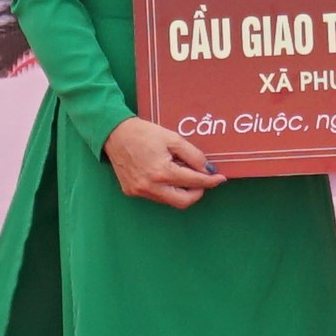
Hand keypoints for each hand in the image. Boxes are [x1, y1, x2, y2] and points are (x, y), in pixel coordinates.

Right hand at [102, 117, 221, 208]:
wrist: (114, 134)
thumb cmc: (144, 133)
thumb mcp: (172, 138)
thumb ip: (193, 155)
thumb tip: (207, 170)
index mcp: (162, 172)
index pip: (194, 182)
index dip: (210, 181)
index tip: (220, 179)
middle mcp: (151, 186)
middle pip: (184, 201)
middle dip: (197, 192)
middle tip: (202, 180)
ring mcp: (140, 192)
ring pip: (169, 201)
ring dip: (181, 191)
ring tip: (181, 173)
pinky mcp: (132, 192)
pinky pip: (156, 197)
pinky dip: (166, 189)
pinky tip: (165, 175)